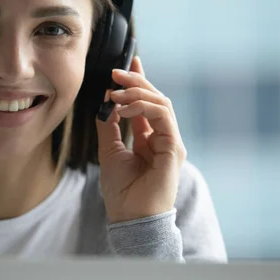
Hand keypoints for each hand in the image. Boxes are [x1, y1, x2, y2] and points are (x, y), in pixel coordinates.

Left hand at [95, 56, 186, 223]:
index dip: (139, 81)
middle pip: (155, 98)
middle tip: (115, 73)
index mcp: (149, 138)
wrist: (130, 216)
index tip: (129, 63)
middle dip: (135, 81)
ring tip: (114, 94)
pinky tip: (125, 108)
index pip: (147, 103)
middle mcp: (163, 137)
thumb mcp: (108, 150)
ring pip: (161, 102)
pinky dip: (144, 106)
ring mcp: (170, 141)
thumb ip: (108, 124)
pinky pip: (163, 116)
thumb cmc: (121, 190)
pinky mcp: (174, 147)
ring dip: (137, 92)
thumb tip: (106, 99)